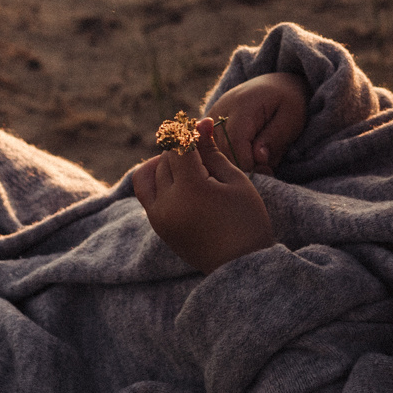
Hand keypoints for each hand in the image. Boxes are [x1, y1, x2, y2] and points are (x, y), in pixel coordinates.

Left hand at [131, 119, 275, 273]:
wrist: (240, 267)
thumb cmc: (247, 220)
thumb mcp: (235, 181)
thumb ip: (213, 152)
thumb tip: (199, 125)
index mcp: (190, 190)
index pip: (179, 147)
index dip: (190, 132)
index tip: (203, 124)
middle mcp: (167, 203)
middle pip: (164, 159)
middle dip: (181, 149)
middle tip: (204, 149)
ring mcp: (158, 217)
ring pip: (148, 174)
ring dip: (165, 164)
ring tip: (189, 166)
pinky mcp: (157, 226)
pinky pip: (146, 193)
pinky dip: (157, 180)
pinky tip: (181, 180)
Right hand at [209, 72, 309, 173]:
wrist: (275, 84)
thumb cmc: (288, 100)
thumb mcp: (292, 117)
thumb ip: (275, 138)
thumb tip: (258, 159)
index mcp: (243, 104)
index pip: (236, 142)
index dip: (249, 163)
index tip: (267, 170)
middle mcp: (220, 108)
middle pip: (223, 149)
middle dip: (244, 165)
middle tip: (267, 168)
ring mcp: (211, 115)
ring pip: (215, 152)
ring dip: (237, 161)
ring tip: (260, 159)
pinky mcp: (208, 124)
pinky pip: (213, 148)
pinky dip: (230, 156)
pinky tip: (247, 155)